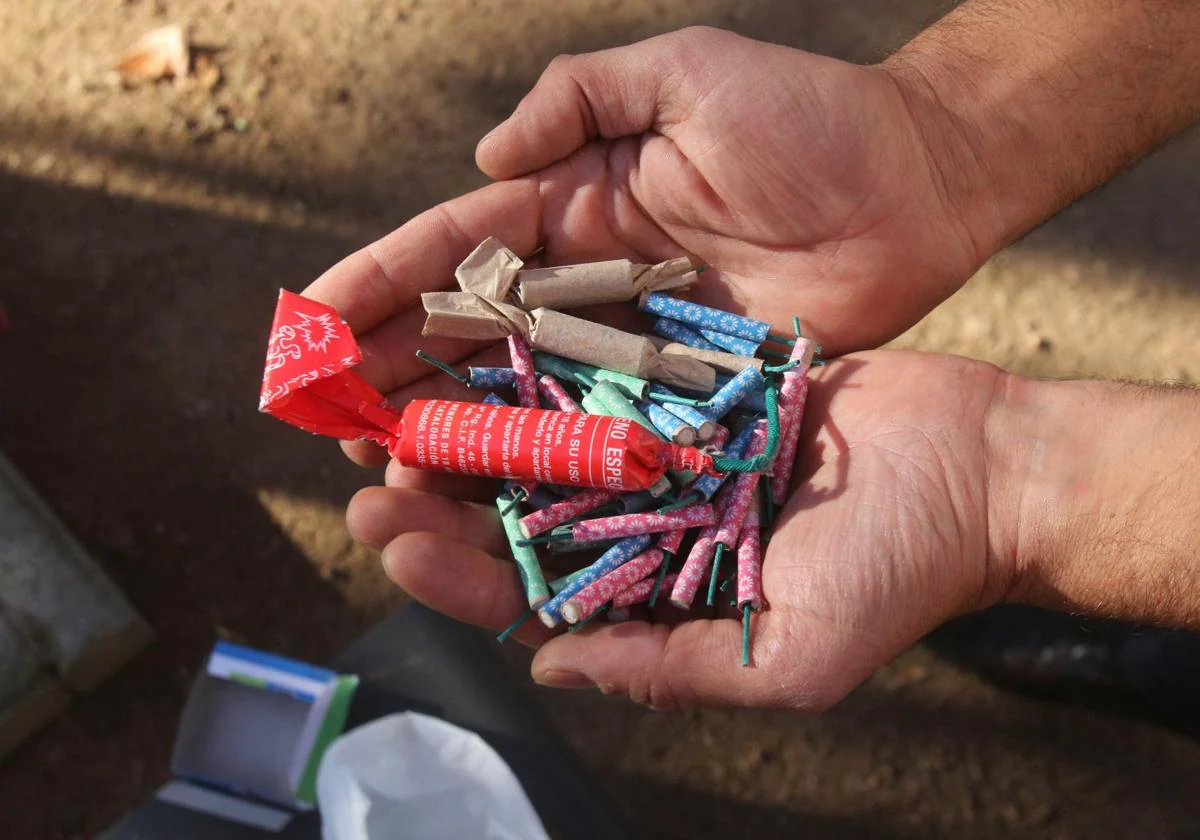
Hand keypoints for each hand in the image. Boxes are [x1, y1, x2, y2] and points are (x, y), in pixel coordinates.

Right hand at [305, 27, 982, 465]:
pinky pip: (601, 432)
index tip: (312, 320)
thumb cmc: (810, 119)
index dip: (382, 283)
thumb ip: (580, 97)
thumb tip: (485, 160)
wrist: (919, 186)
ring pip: (520, 394)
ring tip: (384, 470)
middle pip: (470, 334)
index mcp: (574, 203)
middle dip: (394, 372)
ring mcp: (633, 346)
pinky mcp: (683, 393)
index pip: (457, 249)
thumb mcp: (686, 73)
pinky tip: (490, 496)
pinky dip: (543, 463)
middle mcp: (589, 282)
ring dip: (450, 430)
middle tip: (327, 418)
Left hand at [347, 351, 1014, 708]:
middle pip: (518, 517)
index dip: (454, 575)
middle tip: (367, 471)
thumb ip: (667, 669)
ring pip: (545, 443)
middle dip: (440, 499)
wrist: (980, 462)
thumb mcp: (790, 655)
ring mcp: (666, 454)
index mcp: (656, 596)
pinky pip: (604, 378)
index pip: (530, 596)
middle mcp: (647, 527)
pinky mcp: (691, 389)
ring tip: (403, 403)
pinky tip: (487, 344)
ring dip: (474, 426)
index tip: (392, 540)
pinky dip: (544, 367)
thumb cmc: (898, 570)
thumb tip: (549, 672)